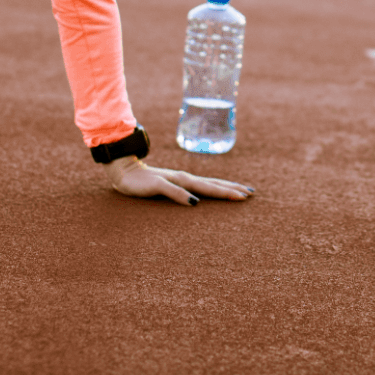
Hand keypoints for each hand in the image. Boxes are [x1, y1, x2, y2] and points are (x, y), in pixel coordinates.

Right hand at [105, 156, 255, 205]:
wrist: (123, 171)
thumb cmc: (146, 182)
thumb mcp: (166, 190)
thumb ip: (179, 194)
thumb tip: (196, 203)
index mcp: (186, 181)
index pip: (213, 184)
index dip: (230, 188)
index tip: (248, 193)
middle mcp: (183, 179)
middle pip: (212, 184)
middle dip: (232, 189)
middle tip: (251, 194)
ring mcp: (171, 180)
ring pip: (199, 186)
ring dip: (218, 191)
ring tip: (235, 196)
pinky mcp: (157, 184)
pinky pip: (172, 190)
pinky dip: (184, 195)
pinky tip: (194, 202)